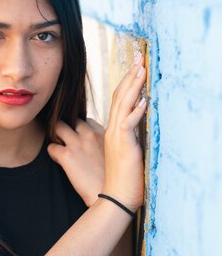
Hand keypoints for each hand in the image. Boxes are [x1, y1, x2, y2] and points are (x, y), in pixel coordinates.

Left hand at [47, 117, 105, 207]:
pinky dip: (53, 153)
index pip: (87, 120)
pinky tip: (59, 161)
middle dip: (67, 127)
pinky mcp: (67, 156)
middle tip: (66, 140)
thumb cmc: (114, 179)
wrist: (113, 197)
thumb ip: (105, 145)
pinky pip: (51, 147)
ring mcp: (78, 144)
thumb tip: (95, 146)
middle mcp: (90, 134)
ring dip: (56, 135)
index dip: (81, 129)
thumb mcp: (115, 155)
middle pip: (72, 119)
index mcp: (103, 133)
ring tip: (59, 146)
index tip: (80, 139)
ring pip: (57, 126)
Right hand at [102, 53, 147, 212]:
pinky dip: (137, 111)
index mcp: (112, 130)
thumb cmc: (121, 179)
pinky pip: (129, 124)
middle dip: (131, 76)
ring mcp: (116, 136)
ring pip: (124, 105)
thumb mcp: (124, 153)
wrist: (114, 197)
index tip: (134, 68)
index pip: (118, 100)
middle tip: (139, 58)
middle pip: (120, 96)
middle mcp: (112, 130)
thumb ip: (127, 137)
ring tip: (141, 69)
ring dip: (134, 86)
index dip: (126, 82)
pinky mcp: (123, 145)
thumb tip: (136, 125)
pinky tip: (145, 100)